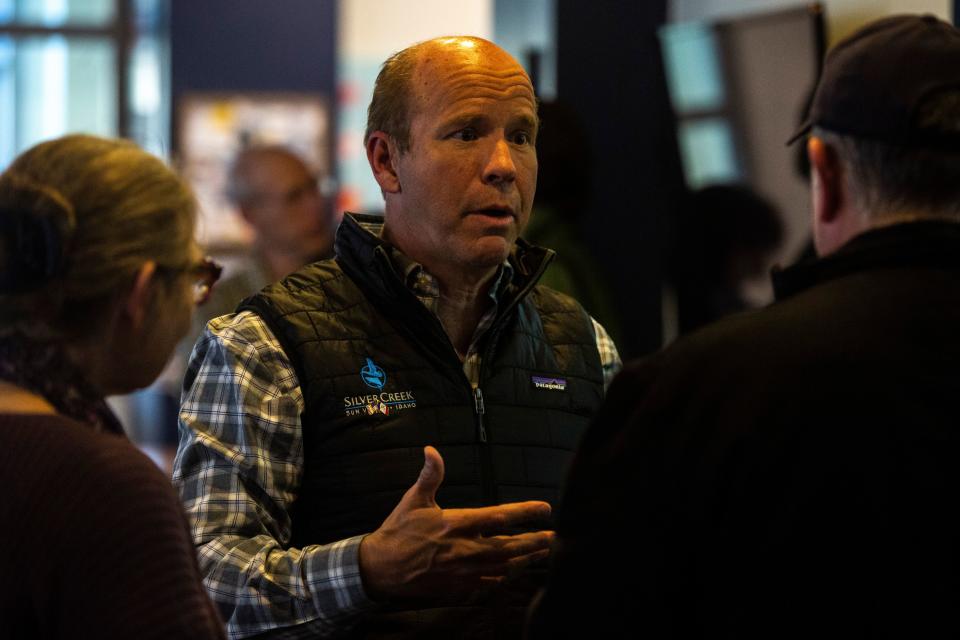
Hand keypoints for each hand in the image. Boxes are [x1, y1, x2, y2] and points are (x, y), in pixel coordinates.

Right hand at [358, 445, 553, 602]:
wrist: (380, 569)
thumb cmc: (398, 531)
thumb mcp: (414, 499)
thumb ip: (430, 475)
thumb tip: (431, 450)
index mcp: (456, 523)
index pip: (499, 517)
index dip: (525, 513)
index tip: (545, 508)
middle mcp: (464, 549)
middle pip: (510, 546)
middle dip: (535, 541)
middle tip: (553, 535)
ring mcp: (464, 571)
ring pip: (504, 566)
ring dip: (526, 559)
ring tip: (543, 552)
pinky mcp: (459, 586)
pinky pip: (490, 583)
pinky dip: (507, 576)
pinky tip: (516, 571)